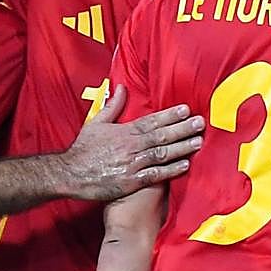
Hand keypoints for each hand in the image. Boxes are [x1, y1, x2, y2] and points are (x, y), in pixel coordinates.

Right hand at [62, 85, 203, 200]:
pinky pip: (155, 175)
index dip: (170, 115)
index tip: (186, 110)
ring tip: (198, 141)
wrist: (69, 174)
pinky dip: (171, 170)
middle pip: (161, 136)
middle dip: (182, 129)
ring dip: (181, 148)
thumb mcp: (95, 123)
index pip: (151, 121)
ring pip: (161, 154)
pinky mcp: (131, 182)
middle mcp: (130, 147)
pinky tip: (185, 164)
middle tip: (200, 123)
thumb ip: (112, 106)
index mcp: (123, 132)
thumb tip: (121, 88)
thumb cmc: (82, 150)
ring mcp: (131, 164)